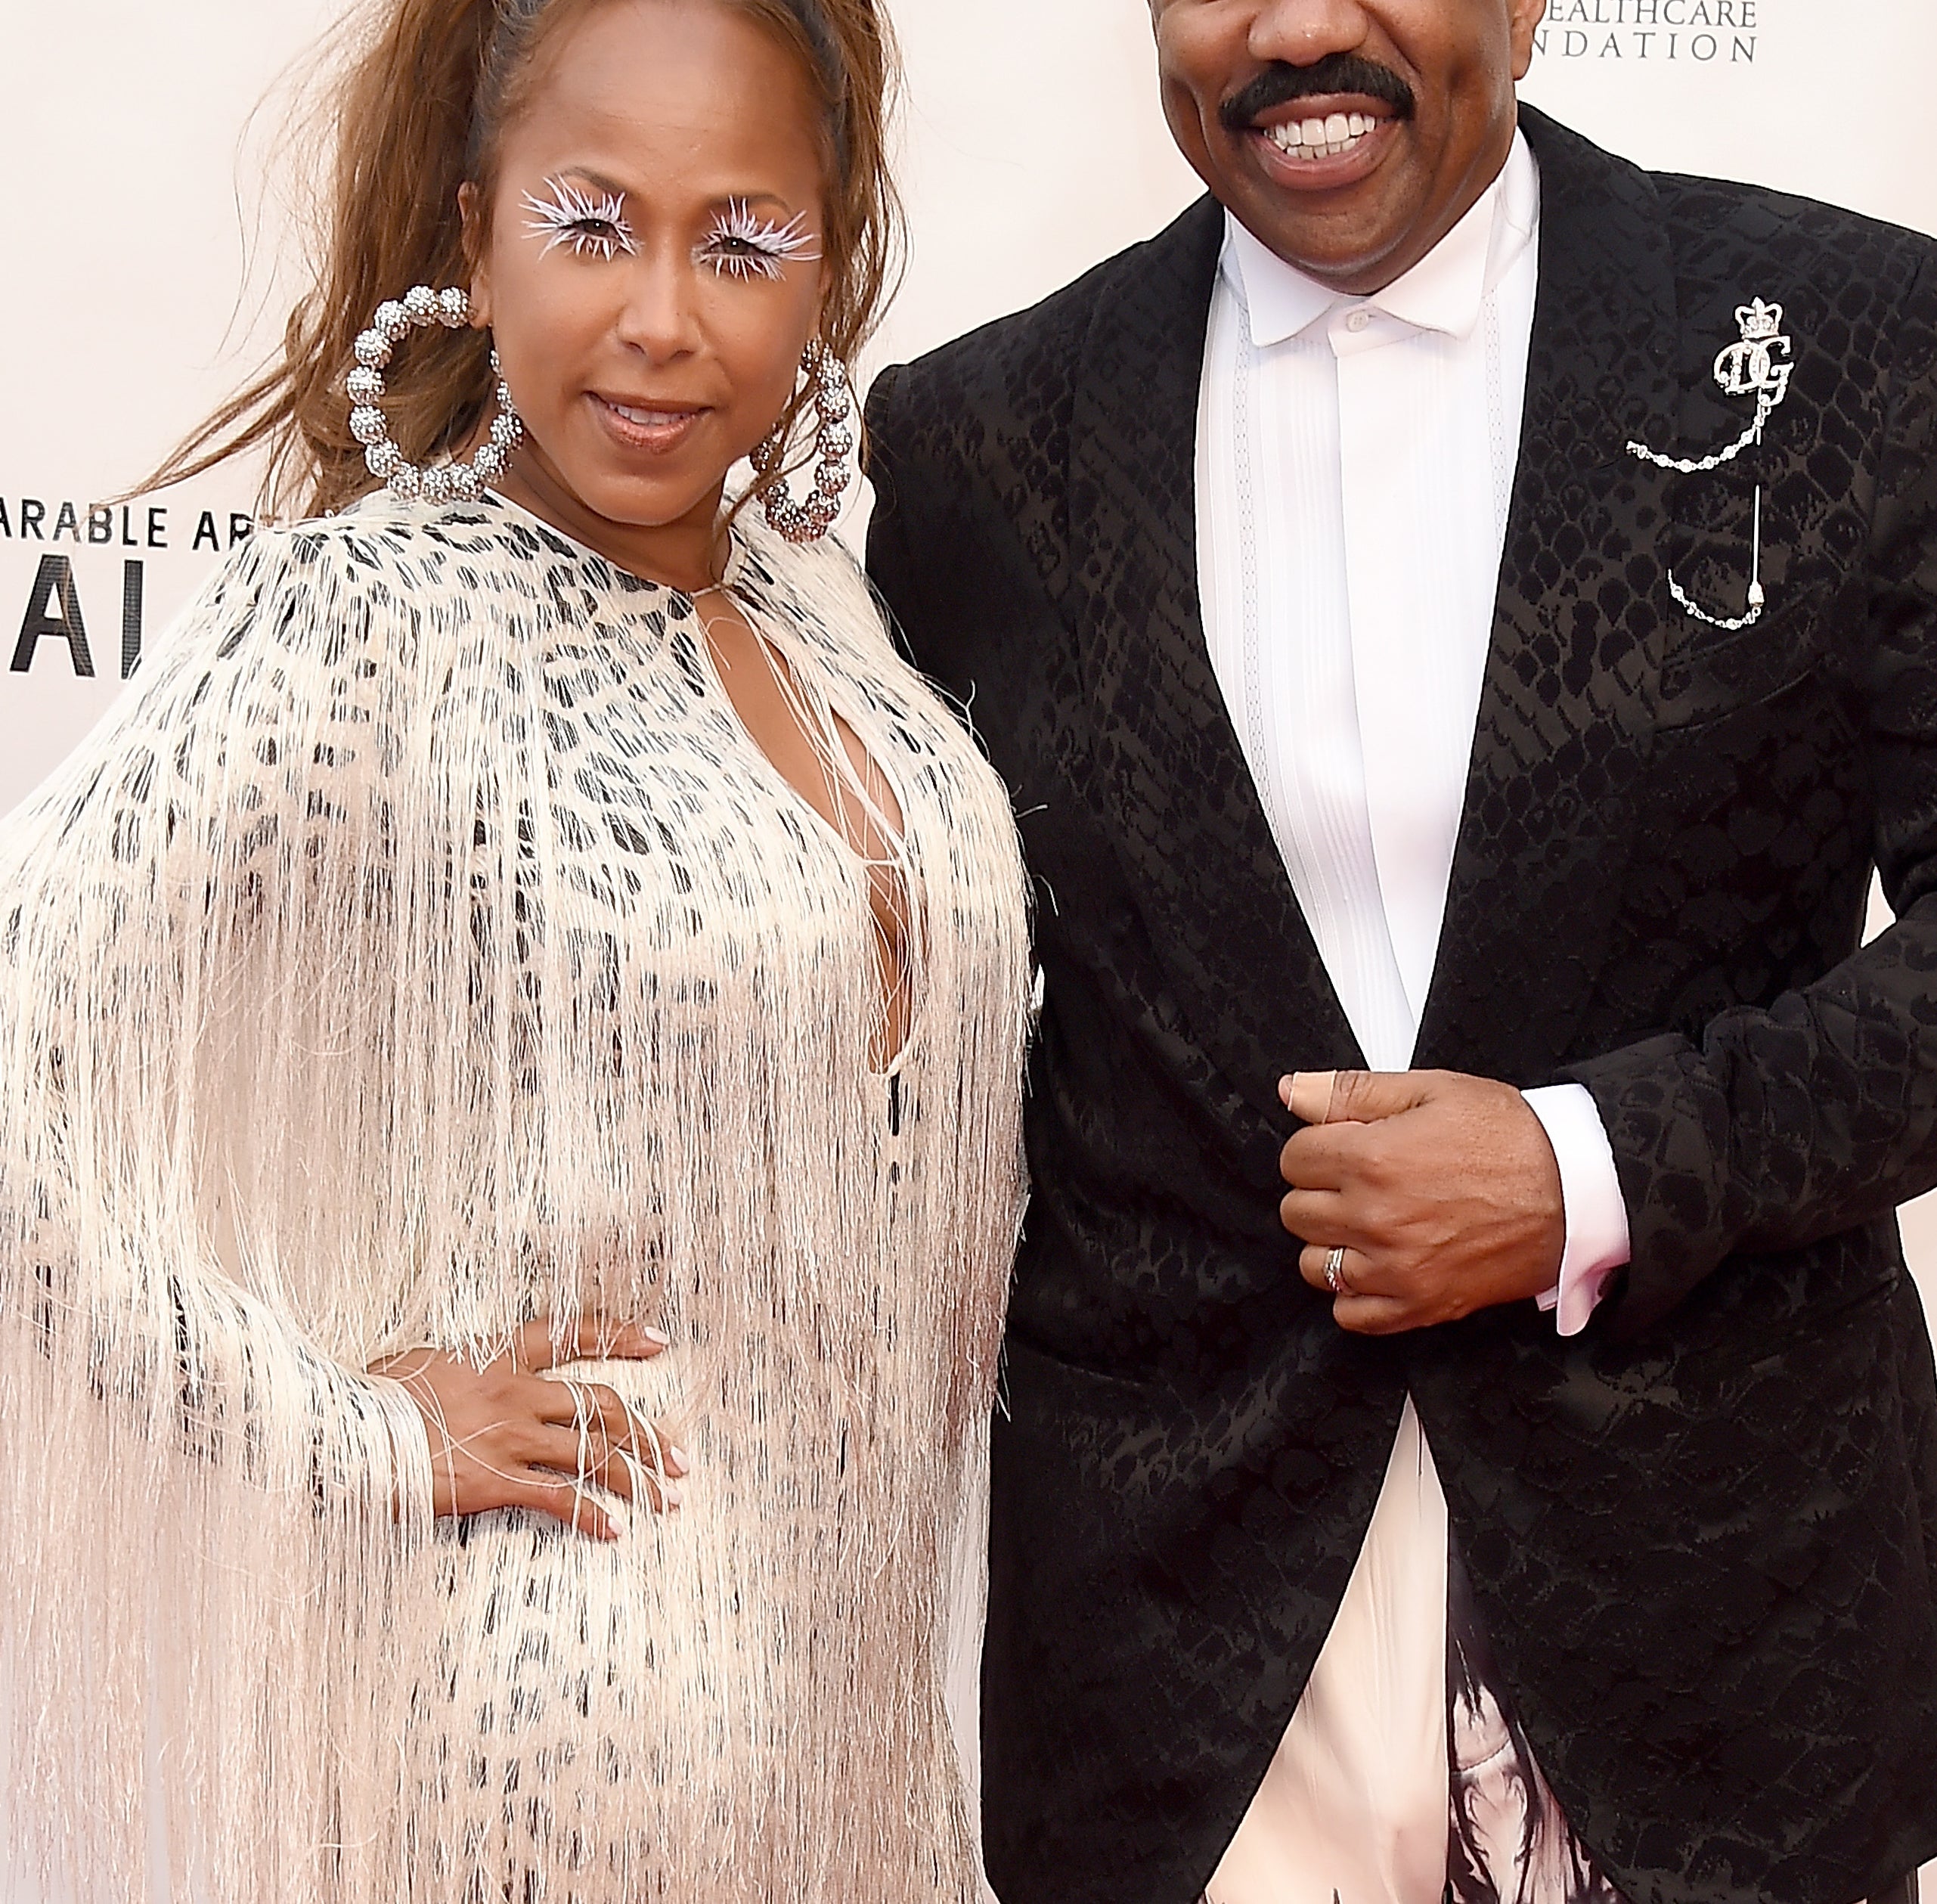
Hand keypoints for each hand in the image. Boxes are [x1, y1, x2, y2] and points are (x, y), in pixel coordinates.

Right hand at [370, 1316, 686, 1540]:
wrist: (338, 1429)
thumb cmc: (367, 1399)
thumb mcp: (417, 1366)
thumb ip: (453, 1370)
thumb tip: (452, 1371)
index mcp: (494, 1356)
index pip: (569, 1334)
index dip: (618, 1336)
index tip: (658, 1341)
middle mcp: (511, 1391)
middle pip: (600, 1404)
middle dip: (647, 1434)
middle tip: (678, 1459)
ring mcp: (506, 1436)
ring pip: (592, 1453)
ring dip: (636, 1479)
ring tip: (666, 1501)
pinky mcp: (492, 1481)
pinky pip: (558, 1498)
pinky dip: (592, 1516)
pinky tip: (614, 1531)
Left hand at [1277, 1069, 1565, 1335]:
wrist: (1576, 1190)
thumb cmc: (1512, 1139)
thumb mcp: (1430, 1090)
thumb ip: (1349, 1091)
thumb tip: (1292, 1092)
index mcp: (1373, 1160)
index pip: (1294, 1160)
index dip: (1317, 1147)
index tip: (1343, 1147)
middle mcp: (1376, 1218)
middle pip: (1297, 1212)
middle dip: (1321, 1191)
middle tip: (1360, 1182)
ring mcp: (1396, 1268)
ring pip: (1314, 1265)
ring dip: (1332, 1242)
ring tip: (1370, 1222)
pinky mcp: (1420, 1304)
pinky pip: (1351, 1315)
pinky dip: (1355, 1294)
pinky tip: (1378, 1264)